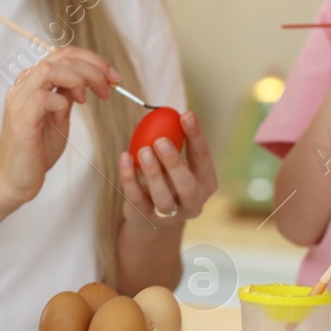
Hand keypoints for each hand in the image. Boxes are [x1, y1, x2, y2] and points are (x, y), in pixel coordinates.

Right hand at [0, 46, 117, 206]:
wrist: (14, 180)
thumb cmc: (36, 151)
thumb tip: (87, 79)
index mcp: (32, 83)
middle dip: (93, 68)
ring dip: (78, 79)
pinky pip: (43, 98)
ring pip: (49, 69)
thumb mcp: (59, 117)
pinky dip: (61, 103)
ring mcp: (19, 101)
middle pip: (60, 57)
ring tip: (87, 99)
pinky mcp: (20, 120)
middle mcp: (23, 87)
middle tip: (109, 88)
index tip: (113, 77)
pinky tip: (64, 117)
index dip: (92, 60)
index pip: (63, 55)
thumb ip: (67, 95)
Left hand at [117, 110, 217, 225]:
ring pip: (163, 198)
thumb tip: (166, 112)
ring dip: (153, 173)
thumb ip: (175, 142)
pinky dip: (130, 178)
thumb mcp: (176, 162)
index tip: (185, 115)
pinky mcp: (145, 217)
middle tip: (161, 141)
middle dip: (174, 163)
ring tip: (143, 150)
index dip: (196, 137)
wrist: (152, 216)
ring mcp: (170, 215)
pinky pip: (137, 199)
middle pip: (187, 186)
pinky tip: (125, 158)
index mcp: (206, 183)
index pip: (203, 158)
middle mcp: (193, 202)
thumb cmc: (168, 179)